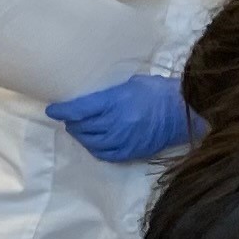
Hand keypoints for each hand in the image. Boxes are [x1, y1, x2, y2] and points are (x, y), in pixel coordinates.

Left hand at [45, 72, 199, 164]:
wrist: (185, 111)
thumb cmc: (159, 92)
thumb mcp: (131, 84)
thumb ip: (109, 93)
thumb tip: (91, 98)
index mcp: (115, 102)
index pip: (79, 110)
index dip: (62, 111)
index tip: (53, 109)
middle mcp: (116, 123)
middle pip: (82, 127)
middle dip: (72, 122)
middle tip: (70, 118)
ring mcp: (123, 140)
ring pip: (90, 142)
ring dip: (81, 135)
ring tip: (80, 129)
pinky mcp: (131, 152)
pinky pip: (105, 154)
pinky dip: (95, 148)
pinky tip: (94, 142)